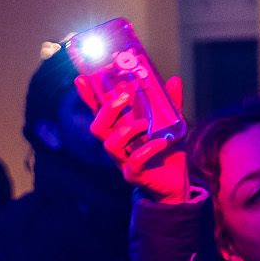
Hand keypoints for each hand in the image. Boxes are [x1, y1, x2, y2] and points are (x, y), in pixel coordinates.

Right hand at [76, 73, 191, 202]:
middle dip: (108, 110)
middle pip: (98, 126)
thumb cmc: (168, 151)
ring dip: (126, 130)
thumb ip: (171, 103)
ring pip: (110, 144)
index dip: (88, 96)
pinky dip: (147, 150)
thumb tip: (174, 80)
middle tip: (126, 97)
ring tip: (145, 124)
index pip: (99, 111)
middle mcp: (117, 144)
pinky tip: (161, 143)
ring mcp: (123, 160)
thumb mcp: (172, 123)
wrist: (176, 181)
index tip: (82, 79)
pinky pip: (134, 161)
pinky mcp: (134, 175)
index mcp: (120, 129)